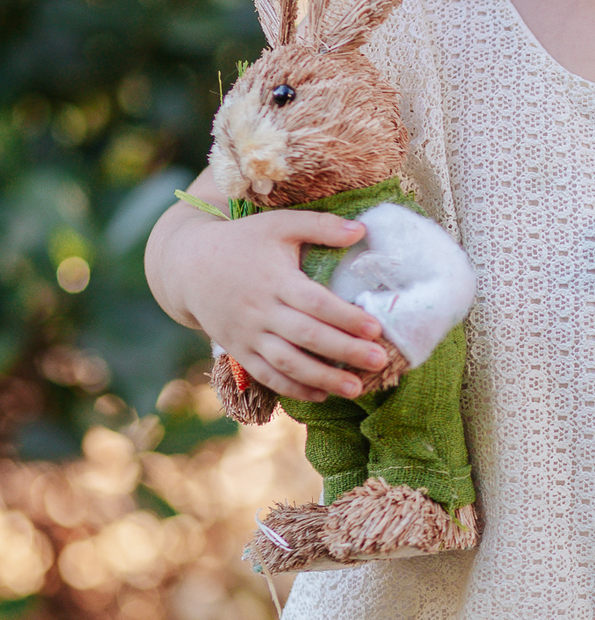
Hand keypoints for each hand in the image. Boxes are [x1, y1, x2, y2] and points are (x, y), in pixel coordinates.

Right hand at [152, 196, 389, 401]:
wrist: (189, 267)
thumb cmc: (243, 242)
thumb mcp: (279, 224)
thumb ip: (319, 225)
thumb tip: (362, 229)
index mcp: (274, 279)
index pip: (315, 303)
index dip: (345, 317)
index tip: (376, 328)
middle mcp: (261, 311)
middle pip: (307, 336)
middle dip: (345, 351)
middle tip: (380, 361)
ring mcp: (248, 335)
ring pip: (288, 363)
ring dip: (324, 378)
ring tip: (357, 389)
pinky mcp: (239, 351)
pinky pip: (267, 375)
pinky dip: (294, 389)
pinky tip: (322, 395)